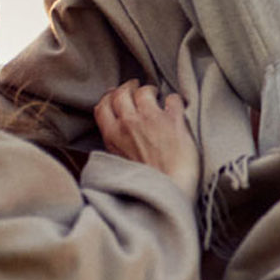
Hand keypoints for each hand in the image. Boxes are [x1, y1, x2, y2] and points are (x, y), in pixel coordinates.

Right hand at [95, 80, 199, 196]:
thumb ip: (116, 143)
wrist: (171, 191)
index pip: (102, 105)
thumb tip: (117, 130)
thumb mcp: (119, 163)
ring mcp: (152, 119)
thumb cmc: (148, 182)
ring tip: (157, 96)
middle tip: (137, 89)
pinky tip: (176, 108)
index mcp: (112, 135)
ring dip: (150, 91)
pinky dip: (174, 100)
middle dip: (128, 88)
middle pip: (122, 93)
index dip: (110, 97)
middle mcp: (129, 123)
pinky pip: (173, 98)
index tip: (116, 95)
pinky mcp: (174, 121)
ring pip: (145, 91)